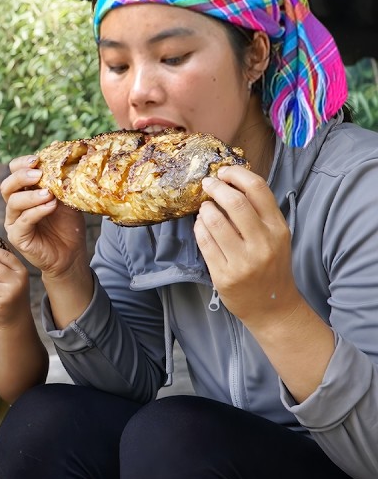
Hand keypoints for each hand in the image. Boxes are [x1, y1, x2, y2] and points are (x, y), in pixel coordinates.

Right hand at [0, 155, 87, 278]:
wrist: (72, 254)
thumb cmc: (68, 225)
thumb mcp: (66, 199)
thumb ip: (60, 184)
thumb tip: (63, 162)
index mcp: (24, 192)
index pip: (13, 172)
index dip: (21, 164)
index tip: (37, 160)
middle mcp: (15, 206)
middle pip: (7, 186)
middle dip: (21, 176)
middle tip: (39, 174)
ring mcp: (13, 222)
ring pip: (13, 202)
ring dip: (32, 195)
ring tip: (50, 194)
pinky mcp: (17, 237)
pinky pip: (23, 221)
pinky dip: (37, 211)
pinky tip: (50, 206)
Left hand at [194, 166, 299, 327]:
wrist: (273, 307)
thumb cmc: (271, 266)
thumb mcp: (276, 237)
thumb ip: (259, 213)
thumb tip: (230, 182)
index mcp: (278, 229)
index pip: (258, 190)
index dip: (237, 174)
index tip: (224, 172)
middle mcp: (263, 243)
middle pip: (235, 202)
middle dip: (216, 187)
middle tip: (207, 184)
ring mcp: (243, 261)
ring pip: (214, 221)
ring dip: (205, 209)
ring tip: (205, 208)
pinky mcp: (224, 275)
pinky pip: (204, 242)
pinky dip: (198, 228)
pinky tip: (201, 225)